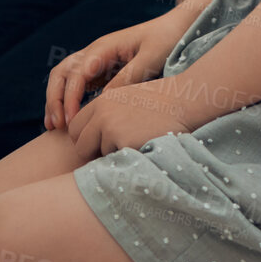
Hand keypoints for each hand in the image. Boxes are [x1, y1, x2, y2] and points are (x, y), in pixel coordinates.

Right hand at [43, 13, 188, 130]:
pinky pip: (76, 85)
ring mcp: (95, 61)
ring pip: (64, 78)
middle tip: (56, 126)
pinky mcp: (101, 70)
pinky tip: (68, 121)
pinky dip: (67, 101)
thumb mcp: (151, 59)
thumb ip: (128, 77)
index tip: (71, 120)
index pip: (76, 73)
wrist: (175, 28)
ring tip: (53, 127)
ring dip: (55, 100)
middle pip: (61, 73)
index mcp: (104, 48)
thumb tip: (104, 99)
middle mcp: (94, 52)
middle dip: (54, 98)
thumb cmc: (165, 40)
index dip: (70, 97)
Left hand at [65, 76, 195, 158]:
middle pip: (79, 145)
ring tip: (138, 144)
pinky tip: (144, 147)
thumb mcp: (127, 100)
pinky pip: (117, 161)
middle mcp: (102, 113)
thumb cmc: (160, 104)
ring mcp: (111, 128)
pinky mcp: (124, 142)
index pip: (75, 128)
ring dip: (114, 156)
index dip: (85, 140)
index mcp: (102, 102)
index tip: (97, 146)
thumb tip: (89, 141)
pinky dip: (129, 160)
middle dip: (92, 153)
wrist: (185, 102)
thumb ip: (107, 115)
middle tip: (114, 153)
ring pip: (99, 155)